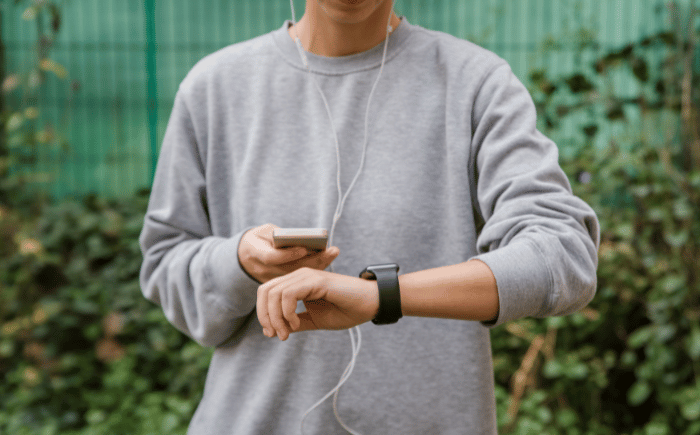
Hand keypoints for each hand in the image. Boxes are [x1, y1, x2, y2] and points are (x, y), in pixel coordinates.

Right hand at [238, 223, 339, 282]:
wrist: (246, 258)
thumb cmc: (258, 239)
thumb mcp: (262, 231)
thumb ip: (275, 234)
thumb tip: (294, 237)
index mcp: (255, 253)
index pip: (271, 257)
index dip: (288, 254)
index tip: (305, 249)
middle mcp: (263, 269)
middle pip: (290, 268)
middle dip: (312, 260)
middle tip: (331, 251)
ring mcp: (272, 279)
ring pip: (297, 276)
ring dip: (317, 265)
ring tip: (332, 253)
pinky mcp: (280, 286)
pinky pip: (299, 279)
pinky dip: (313, 270)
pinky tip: (327, 260)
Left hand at [256, 267, 378, 340]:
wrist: (371, 304)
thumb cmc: (346, 310)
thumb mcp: (315, 320)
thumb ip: (296, 322)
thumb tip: (275, 330)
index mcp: (296, 283)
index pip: (267, 292)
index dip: (263, 314)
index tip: (272, 334)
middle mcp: (299, 276)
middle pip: (264, 291)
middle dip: (265, 316)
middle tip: (277, 335)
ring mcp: (306, 276)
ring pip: (274, 293)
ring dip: (276, 317)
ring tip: (288, 332)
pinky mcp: (316, 281)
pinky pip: (288, 294)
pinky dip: (287, 312)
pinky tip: (296, 323)